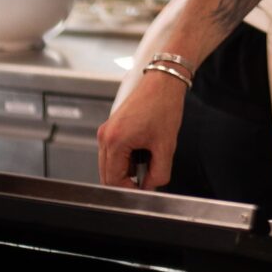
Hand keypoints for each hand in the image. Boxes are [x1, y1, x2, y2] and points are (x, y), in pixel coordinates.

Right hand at [97, 69, 187, 188]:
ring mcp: (106, 130)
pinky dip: (127, 157)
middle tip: (148, 175)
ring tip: (148, 157)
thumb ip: (159, 173)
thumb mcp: (166, 146)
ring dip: (127, 168)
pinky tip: (144, 149)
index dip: (130, 189)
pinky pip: (114, 152)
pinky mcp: (112, 127)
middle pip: (108, 174)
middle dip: (127, 180)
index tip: (144, 189)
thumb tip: (150, 187)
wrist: (164, 82)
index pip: (113, 180)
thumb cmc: (163, 106)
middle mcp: (105, 136)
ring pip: (110, 164)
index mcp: (114, 140)